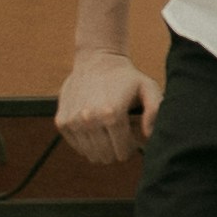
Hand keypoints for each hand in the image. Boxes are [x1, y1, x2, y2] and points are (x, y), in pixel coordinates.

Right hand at [55, 46, 152, 168]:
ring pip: (91, 155)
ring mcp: (73, 121)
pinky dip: (87, 142)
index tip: (133, 136)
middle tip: (121, 133)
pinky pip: (77, 147)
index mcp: (112, 113)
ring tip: (108, 129)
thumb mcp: (148, 88)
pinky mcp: (62, 121)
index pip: (123, 152)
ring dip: (102, 147)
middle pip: (106, 156)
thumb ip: (155, 111)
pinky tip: (95, 126)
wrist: (97, 59)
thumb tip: (148, 136)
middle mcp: (89, 119)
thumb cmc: (125, 77)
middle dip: (116, 149)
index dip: (131, 146)